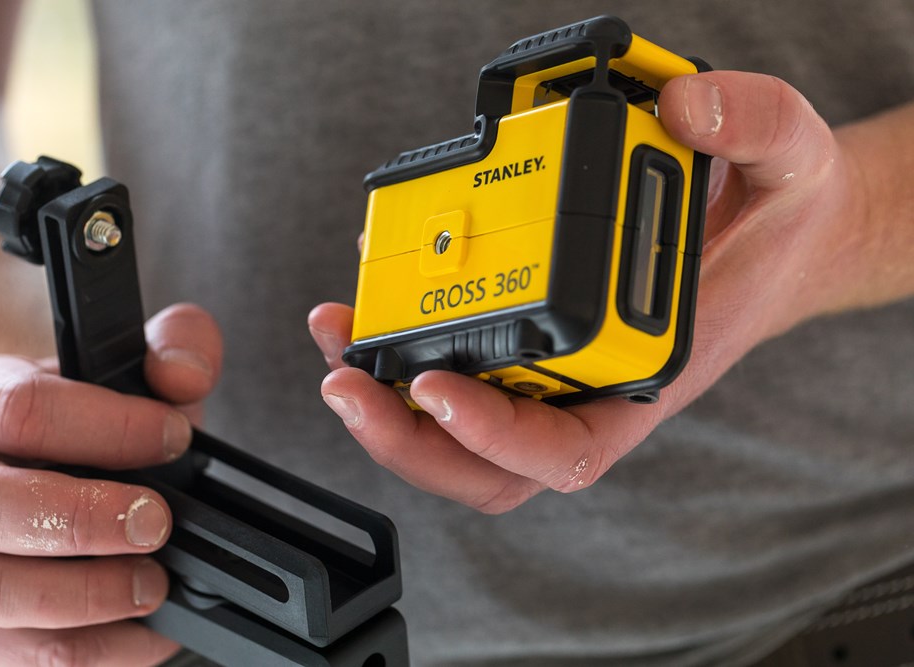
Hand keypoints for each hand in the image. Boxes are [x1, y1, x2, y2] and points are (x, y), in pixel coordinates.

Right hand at [0, 303, 221, 665]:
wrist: (81, 475)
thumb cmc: (103, 423)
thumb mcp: (142, 372)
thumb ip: (176, 345)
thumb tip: (183, 374)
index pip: (19, 409)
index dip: (106, 427)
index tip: (175, 439)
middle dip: (80, 518)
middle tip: (157, 520)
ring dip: (81, 594)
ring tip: (154, 582)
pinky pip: (14, 651)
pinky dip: (89, 648)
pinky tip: (147, 630)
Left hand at [309, 71, 875, 513]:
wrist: (778, 238)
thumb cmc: (781, 226)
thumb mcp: (795, 159)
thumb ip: (754, 124)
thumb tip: (681, 108)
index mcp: (647, 377)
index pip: (564, 451)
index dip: (492, 436)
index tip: (434, 386)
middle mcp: (590, 389)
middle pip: (486, 467)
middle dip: (405, 438)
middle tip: (344, 379)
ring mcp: (552, 370)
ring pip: (456, 432)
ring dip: (385, 402)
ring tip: (336, 337)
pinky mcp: (527, 339)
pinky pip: (455, 370)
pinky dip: (400, 351)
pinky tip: (368, 304)